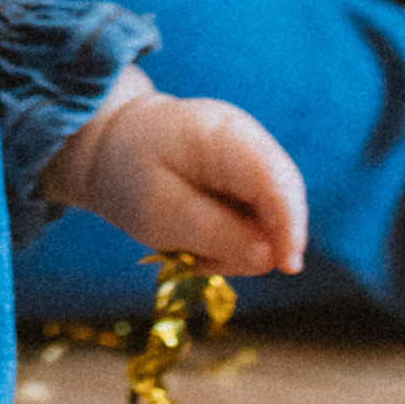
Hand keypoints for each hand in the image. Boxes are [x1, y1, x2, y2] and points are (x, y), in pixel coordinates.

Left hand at [45, 76, 306, 280]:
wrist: (114, 147)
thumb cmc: (131, 173)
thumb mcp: (158, 210)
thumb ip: (214, 232)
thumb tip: (270, 258)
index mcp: (224, 135)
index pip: (276, 179)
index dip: (290, 225)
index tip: (287, 267)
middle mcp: (250, 142)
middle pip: (282, 202)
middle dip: (257, 245)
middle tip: (204, 262)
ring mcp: (253, 160)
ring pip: (273, 219)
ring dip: (240, 248)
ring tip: (190, 248)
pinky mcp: (250, 182)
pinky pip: (260, 222)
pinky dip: (235, 242)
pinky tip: (201, 241)